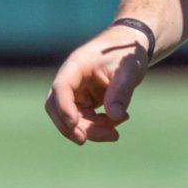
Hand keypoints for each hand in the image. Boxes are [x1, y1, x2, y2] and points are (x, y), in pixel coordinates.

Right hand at [44, 28, 153, 145]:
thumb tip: (115, 116)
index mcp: (77, 65)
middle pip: (57, 107)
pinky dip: (98, 127)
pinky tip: (117, 123)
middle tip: (85, 140)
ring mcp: (76, 92)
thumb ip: (121, 92)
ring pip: (72, 118)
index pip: (61, 87)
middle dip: (70, 126)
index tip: (74, 124)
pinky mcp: (84, 101)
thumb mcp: (129, 70)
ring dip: (89, 130)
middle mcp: (71, 80)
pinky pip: (84, 120)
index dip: (63, 107)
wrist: (129, 47)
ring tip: (115, 133)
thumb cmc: (126, 53)